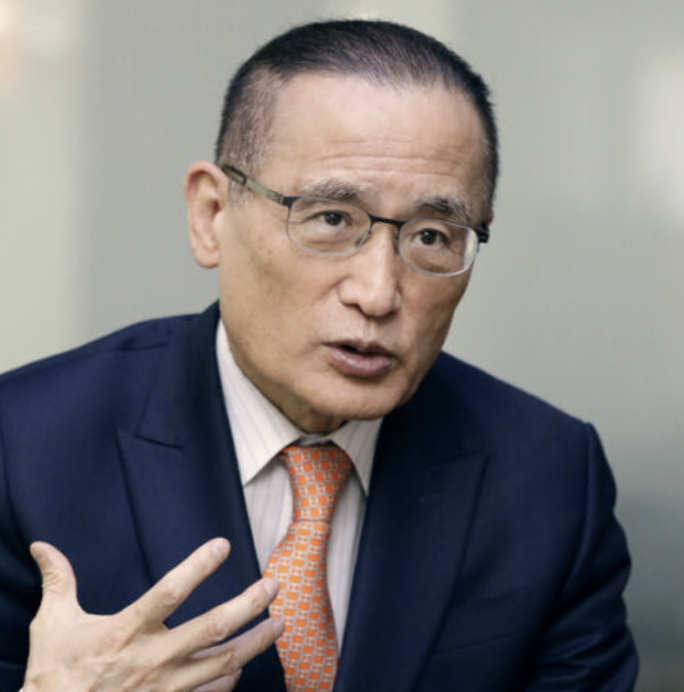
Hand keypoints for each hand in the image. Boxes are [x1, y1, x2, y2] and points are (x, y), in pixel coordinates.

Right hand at [23, 538, 282, 691]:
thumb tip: (42, 547)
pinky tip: (242, 666)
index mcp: (126, 631)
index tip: (223, 544)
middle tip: (273, 584)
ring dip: (255, 643)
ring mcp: (165, 689)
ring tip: (279, 623)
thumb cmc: (54, 674)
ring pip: (223, 664)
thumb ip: (58, 581)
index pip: (169, 592)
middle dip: (249, 604)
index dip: (198, 566)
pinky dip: (230, 681)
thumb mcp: (52, 624)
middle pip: (212, 628)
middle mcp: (152, 659)